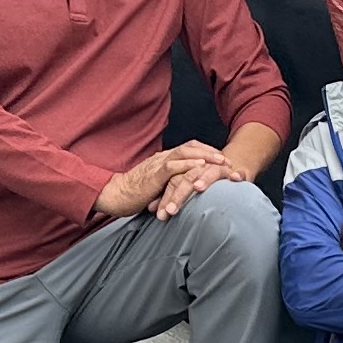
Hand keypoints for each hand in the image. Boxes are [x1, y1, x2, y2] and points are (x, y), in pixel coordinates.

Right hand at [95, 143, 231, 220]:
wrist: (115, 195)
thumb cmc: (134, 194)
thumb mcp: (158, 186)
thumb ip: (170, 184)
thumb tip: (185, 190)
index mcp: (164, 160)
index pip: (188, 149)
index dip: (206, 152)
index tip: (221, 159)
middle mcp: (162, 158)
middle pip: (190, 147)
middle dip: (211, 151)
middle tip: (227, 159)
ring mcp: (158, 164)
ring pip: (184, 153)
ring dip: (204, 155)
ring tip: (220, 160)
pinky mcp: (153, 174)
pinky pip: (172, 166)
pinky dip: (187, 164)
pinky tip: (200, 166)